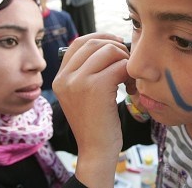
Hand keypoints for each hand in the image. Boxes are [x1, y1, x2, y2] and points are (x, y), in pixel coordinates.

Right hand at [53, 33, 129, 186]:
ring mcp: (78, 81)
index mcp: (60, 78)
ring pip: (109, 50)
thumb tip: (108, 44)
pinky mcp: (96, 87)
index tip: (117, 45)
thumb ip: (86, 72)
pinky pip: (120, 66)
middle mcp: (65, 77)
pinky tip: (131, 88)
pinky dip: (130, 73)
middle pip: (94, 43)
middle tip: (127, 64)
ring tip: (128, 78)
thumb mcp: (82, 95)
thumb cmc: (95, 124)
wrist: (96, 151)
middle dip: (116, 47)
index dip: (100, 38)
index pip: (79, 42)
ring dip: (125, 60)